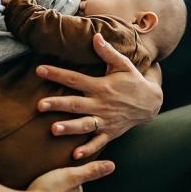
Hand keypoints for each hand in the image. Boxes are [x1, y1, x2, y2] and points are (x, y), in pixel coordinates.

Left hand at [35, 33, 162, 159]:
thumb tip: (95, 36)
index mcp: (102, 86)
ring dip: (70, 127)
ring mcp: (106, 120)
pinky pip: (98, 142)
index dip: (57, 74)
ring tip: (54, 129)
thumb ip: (108, 52)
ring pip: (85, 124)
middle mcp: (101, 104)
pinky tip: (75, 155)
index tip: (39, 70)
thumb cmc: (133, 81)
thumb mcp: (123, 64)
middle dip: (58, 104)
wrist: (151, 102)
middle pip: (76, 104)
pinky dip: (88, 149)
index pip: (75, 79)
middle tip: (39, 105)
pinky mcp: (110, 132)